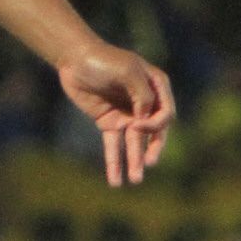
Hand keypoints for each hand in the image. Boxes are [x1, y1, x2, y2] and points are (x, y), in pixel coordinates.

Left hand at [57, 44, 174, 186]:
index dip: (155, 124)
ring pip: (134, 143)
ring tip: (135, 180)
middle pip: (155, 132)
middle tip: (149, 163)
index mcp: (156, 87)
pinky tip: (115, 180)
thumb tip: (145, 120)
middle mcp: (145, 103)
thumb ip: (142, 94)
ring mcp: (127, 114)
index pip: (165, 113)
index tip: (136, 123)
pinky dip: (115, 162)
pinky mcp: (109, 122)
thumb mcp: (127, 71)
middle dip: (152, 149)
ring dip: (135, 162)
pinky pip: (114, 145)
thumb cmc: (104, 60)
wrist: (74, 59)